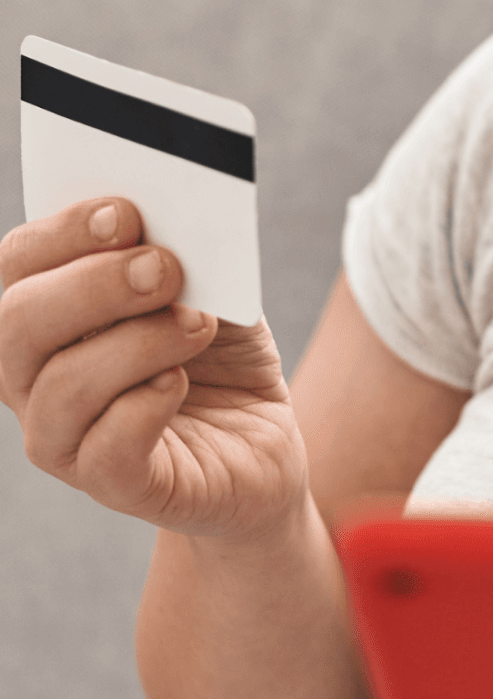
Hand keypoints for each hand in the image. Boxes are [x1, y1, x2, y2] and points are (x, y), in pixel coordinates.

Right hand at [0, 197, 307, 539]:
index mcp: (48, 315)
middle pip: (18, 323)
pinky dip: (145, 407)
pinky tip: (179, 383)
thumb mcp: (214, 291)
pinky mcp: (115, 485)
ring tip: (199, 325)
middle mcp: (35, 378)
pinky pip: (104, 450)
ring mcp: (65, 438)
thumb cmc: (221, 357)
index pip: (18, 265)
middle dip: (93, 285)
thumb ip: (185, 256)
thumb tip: (170, 227)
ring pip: (61, 386)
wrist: (262, 441)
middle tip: (165, 268)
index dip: (61, 233)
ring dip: (136, 344)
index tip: (124, 213)